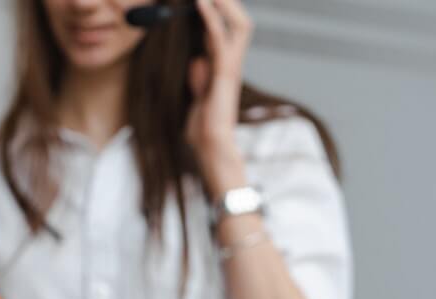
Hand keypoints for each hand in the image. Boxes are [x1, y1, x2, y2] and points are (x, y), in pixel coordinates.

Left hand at [186, 0, 252, 193]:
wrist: (211, 147)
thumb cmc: (203, 127)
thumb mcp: (196, 96)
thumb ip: (198, 77)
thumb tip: (197, 60)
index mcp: (226, 67)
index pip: (229, 30)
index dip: (221, 11)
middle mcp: (233, 63)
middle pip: (239, 21)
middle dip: (227, 2)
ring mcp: (231, 67)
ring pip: (237, 24)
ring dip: (223, 3)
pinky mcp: (224, 74)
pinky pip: (221, 39)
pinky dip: (211, 18)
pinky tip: (201, 3)